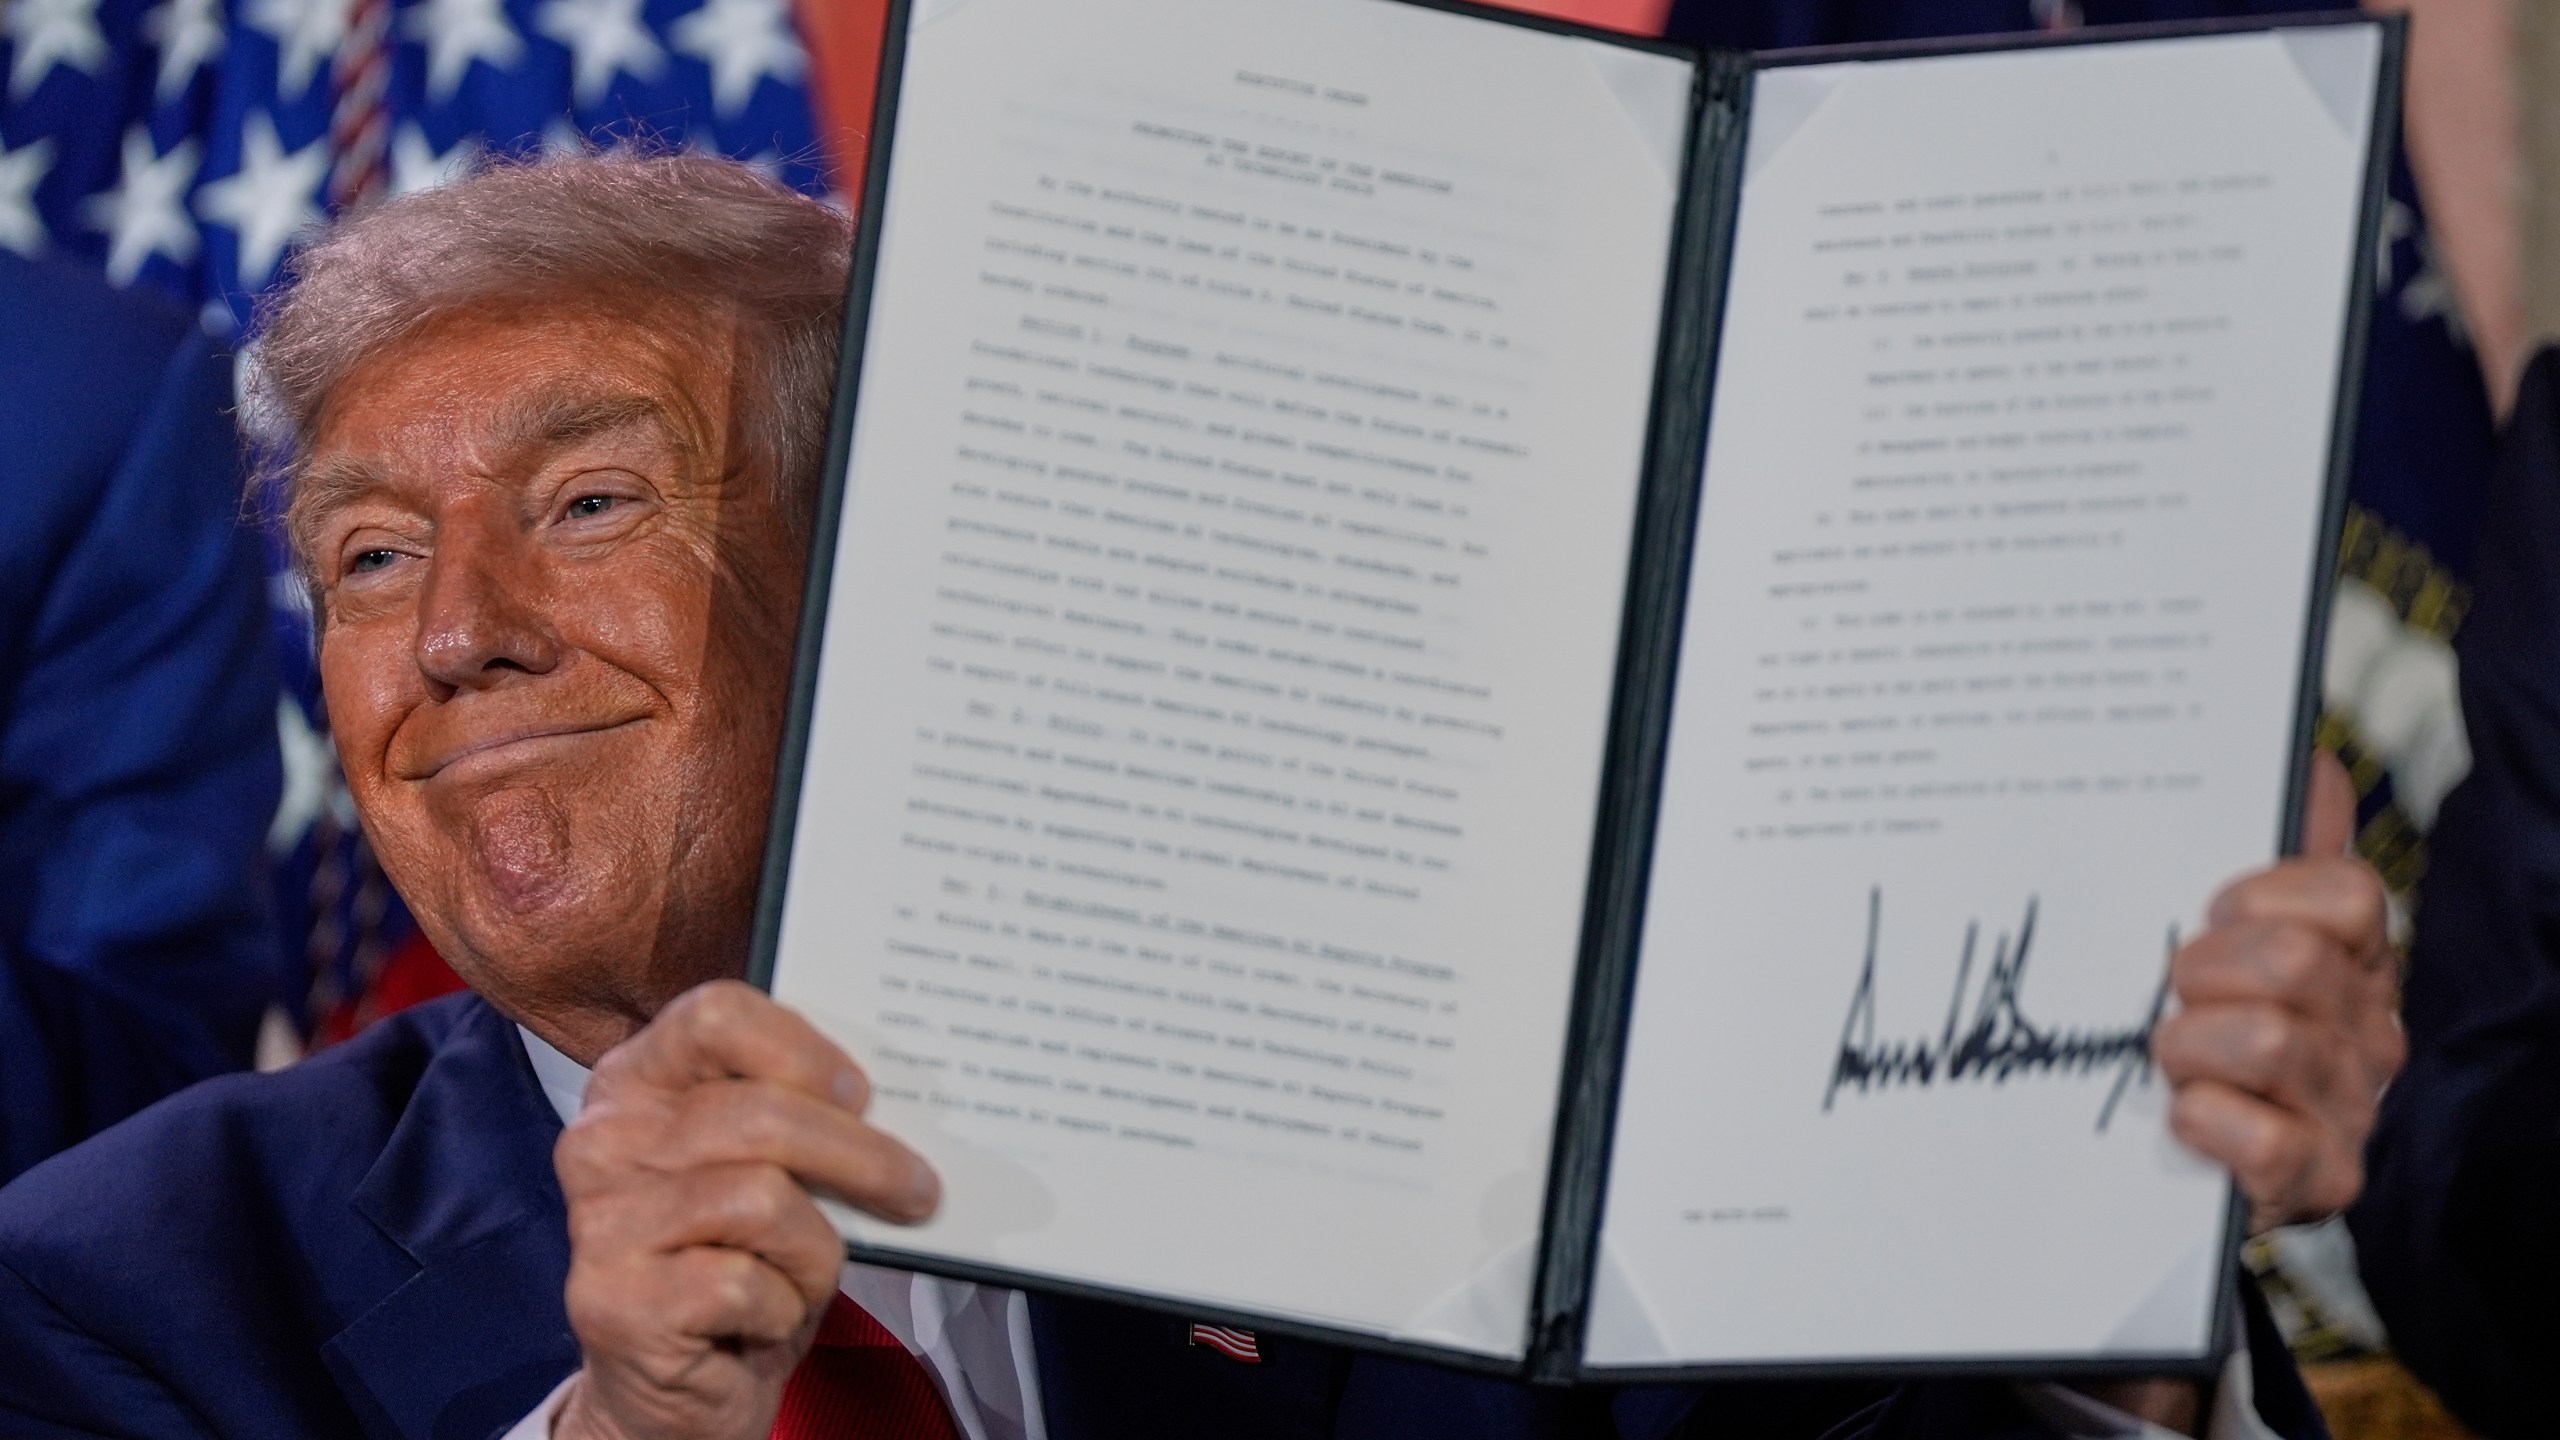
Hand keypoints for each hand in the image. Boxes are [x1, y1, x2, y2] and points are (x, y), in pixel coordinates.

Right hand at [550, 981, 940, 1439]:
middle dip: (861, 1156)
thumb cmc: (734, 1262)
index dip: (802, 1049)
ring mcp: (601, 1222)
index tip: (860, 1093)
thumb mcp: (763, 1172)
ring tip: (810, 1271)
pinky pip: (745, 1284)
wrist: (675, 1388)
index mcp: (634, 1082)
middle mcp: (603, 1141)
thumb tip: (897, 1099)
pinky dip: (783, 1307)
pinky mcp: (614, 1301)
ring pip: (765, 1199)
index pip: (716, 1015)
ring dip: (817, 1249)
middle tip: (917, 1189)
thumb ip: (794, 1119)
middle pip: (761, 1113)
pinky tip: (763, 1318)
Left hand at [2155, 752, 2403, 1232]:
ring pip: (2271, 1042)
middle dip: (2202, 970)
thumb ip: (2276, 851)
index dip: (2261, 898)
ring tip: (2172, 1058)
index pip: (2348, 893)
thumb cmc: (2201, 1034)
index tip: (2211, 917)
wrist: (2178, 1162)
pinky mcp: (2321, 1182)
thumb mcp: (2227, 935)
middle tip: (2174, 994)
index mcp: (2352, 959)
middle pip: (2294, 962)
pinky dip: (2207, 1124)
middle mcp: (2368, 1030)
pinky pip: (2269, 1141)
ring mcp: (2351, 1109)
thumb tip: (2310, 764)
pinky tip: (2187, 1117)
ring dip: (2189, 1047)